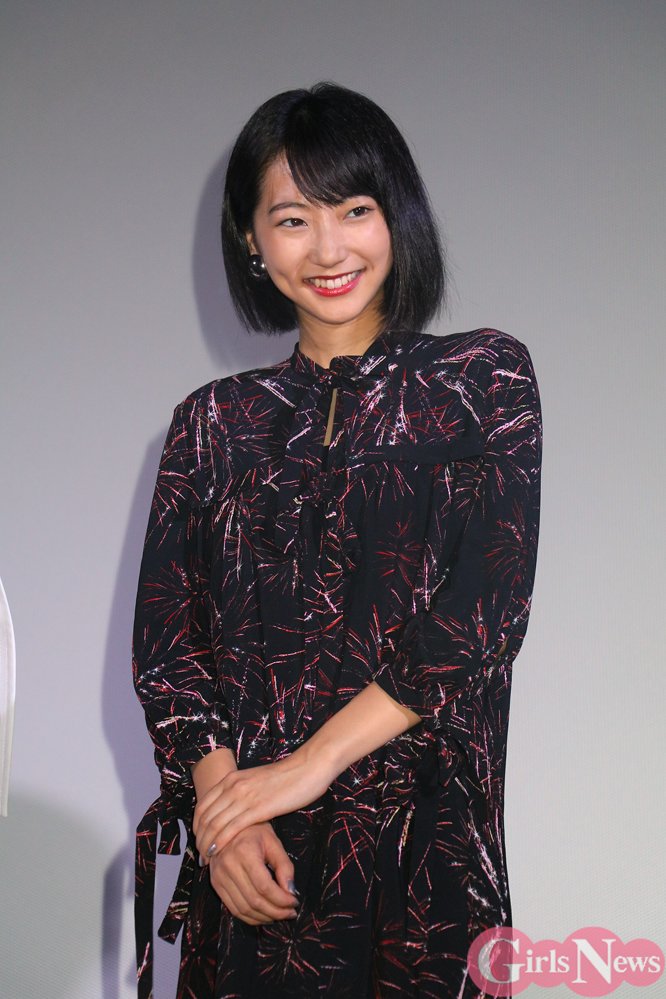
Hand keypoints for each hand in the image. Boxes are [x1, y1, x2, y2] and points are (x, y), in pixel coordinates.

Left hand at [193, 751, 332, 861]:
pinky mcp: (258, 808)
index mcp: (232, 778)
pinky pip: (230, 828)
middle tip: (200, 855)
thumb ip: (242, 792)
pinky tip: (216, 853)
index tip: (198, 840)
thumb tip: (234, 808)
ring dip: (206, 844)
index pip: (203, 805)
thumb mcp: (256, 780)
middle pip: (205, 816)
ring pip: (214, 824)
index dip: (196, 826)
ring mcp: (244, 796)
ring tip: (205, 859)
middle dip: (199, 838)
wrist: (307, 768)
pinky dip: (219, 842)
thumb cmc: (286, 777)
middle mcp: (233, 786)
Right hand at [208, 821, 298, 924]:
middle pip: (254, 901)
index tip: (295, 902)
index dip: (282, 900)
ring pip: (243, 909)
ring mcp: (218, 876)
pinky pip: (233, 908)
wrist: (226, 825)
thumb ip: (284, 866)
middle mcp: (228, 866)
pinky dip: (250, 917)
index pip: (264, 887)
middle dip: (276, 912)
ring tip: (280, 915)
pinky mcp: (215, 884)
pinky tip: (264, 915)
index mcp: (244, 852)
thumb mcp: (273, 842)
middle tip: (291, 913)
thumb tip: (291, 892)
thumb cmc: (254, 830)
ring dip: (264, 917)